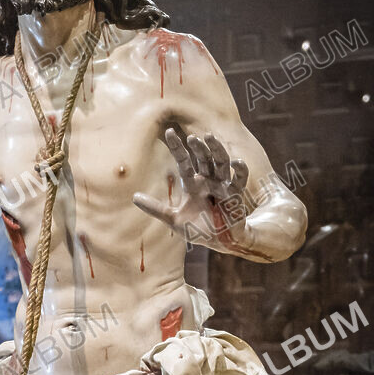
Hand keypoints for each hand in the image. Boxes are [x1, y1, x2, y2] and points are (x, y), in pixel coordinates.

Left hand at [133, 130, 248, 248]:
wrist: (219, 242)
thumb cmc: (198, 230)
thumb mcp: (173, 219)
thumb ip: (155, 208)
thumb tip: (133, 197)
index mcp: (192, 183)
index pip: (183, 161)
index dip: (177, 147)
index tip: (169, 132)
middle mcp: (207, 180)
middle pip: (202, 158)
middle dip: (197, 147)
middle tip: (190, 138)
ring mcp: (222, 185)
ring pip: (220, 162)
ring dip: (216, 150)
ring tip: (210, 137)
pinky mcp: (235, 194)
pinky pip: (239, 179)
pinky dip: (240, 170)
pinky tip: (236, 162)